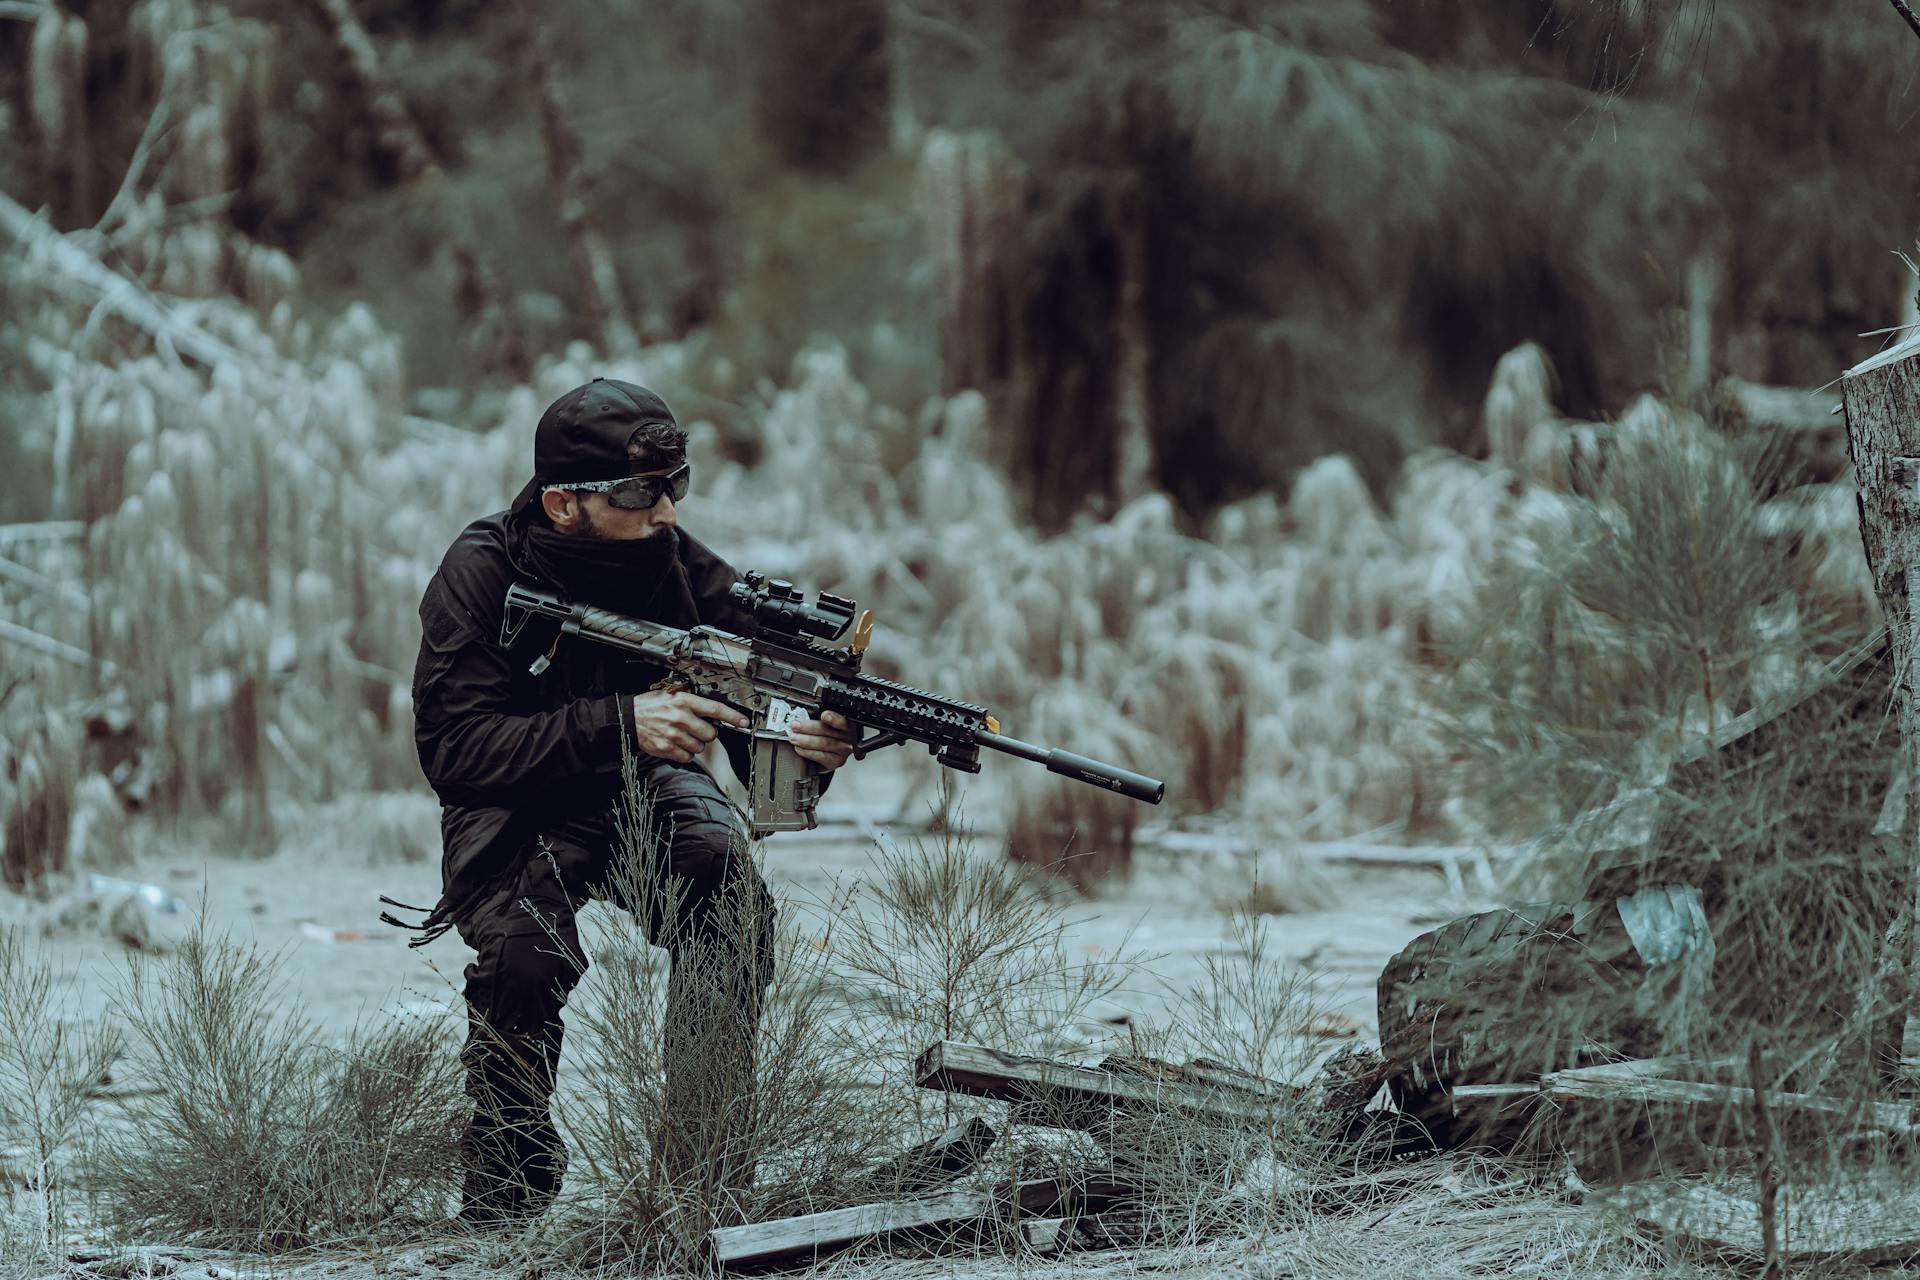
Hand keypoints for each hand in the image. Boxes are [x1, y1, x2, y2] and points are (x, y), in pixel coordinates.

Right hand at [631, 690, 749, 763]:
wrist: (628, 717)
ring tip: (684, 736)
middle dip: (708, 734)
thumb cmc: (651, 706)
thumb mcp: (672, 695)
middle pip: (711, 734)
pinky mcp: (666, 748)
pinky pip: (687, 756)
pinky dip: (685, 753)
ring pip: (700, 747)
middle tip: (699, 730)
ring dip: (696, 744)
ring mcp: (673, 734)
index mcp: (683, 701)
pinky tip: (677, 744)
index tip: (744, 722)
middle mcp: (680, 717)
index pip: (715, 709)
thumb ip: (693, 703)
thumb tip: (714, 714)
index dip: (732, 716)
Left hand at [788, 710, 856, 770]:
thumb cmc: (825, 734)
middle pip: (830, 732)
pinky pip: (822, 757)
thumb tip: (802, 715)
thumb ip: (818, 717)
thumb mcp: (824, 722)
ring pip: (825, 744)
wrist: (825, 753)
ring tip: (794, 738)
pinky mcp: (836, 762)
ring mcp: (843, 751)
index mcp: (847, 724)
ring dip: (806, 741)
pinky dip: (808, 752)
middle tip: (796, 725)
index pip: (843, 721)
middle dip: (809, 728)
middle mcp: (848, 738)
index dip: (834, 718)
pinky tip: (800, 749)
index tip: (824, 715)